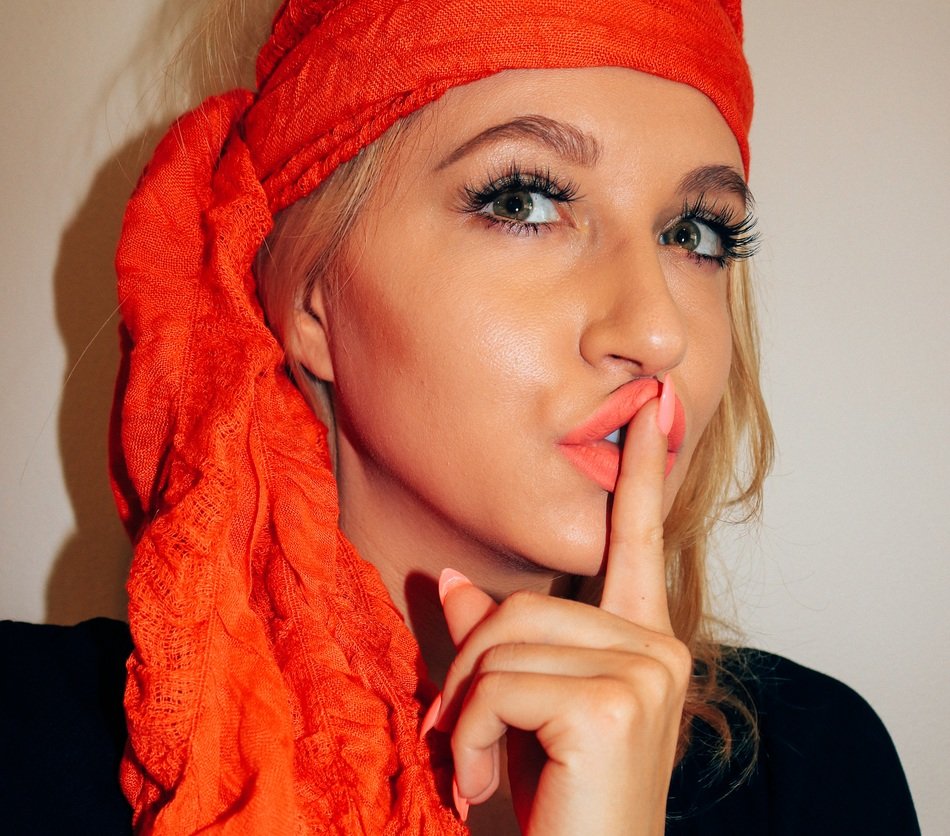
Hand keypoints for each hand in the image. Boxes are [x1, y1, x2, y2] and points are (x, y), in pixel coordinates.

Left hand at [432, 391, 691, 834]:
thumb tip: (451, 577)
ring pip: (504, 641)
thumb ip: (493, 641)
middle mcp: (657, 650)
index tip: (654, 407)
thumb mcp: (516, 712)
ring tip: (474, 770)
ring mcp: (645, 673)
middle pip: (521, 605)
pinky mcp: (615, 703)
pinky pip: (498, 686)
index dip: (645, 471)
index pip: (639, 540)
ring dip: (466, 714)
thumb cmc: (554, 806)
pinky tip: (480, 786)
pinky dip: (470, 740)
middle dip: (470, 673)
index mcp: (639, 644)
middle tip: (458, 738)